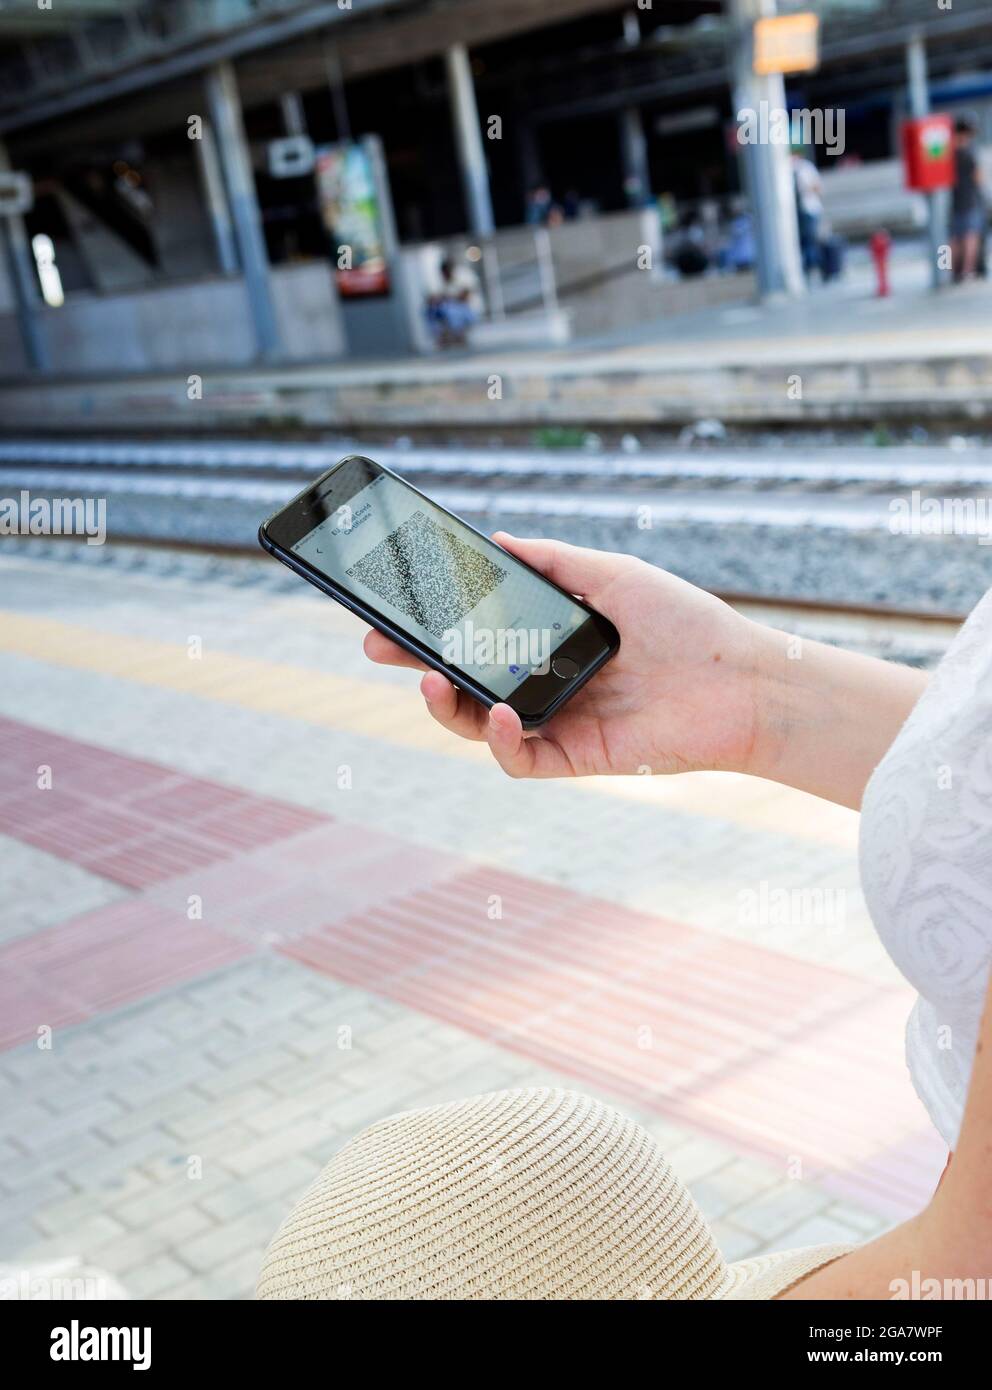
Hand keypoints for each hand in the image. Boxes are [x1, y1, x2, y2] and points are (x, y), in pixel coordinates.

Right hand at [362, 533, 763, 778]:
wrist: (744, 680)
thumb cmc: (686, 623)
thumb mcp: (613, 574)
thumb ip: (554, 561)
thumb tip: (498, 538)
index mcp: (550, 640)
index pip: (478, 635)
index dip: (434, 626)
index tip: (396, 607)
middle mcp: (545, 682)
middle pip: (465, 680)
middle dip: (417, 664)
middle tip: (377, 644)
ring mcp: (557, 722)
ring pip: (480, 724)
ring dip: (446, 707)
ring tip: (430, 682)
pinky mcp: (575, 758)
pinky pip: (520, 759)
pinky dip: (502, 740)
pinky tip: (503, 714)